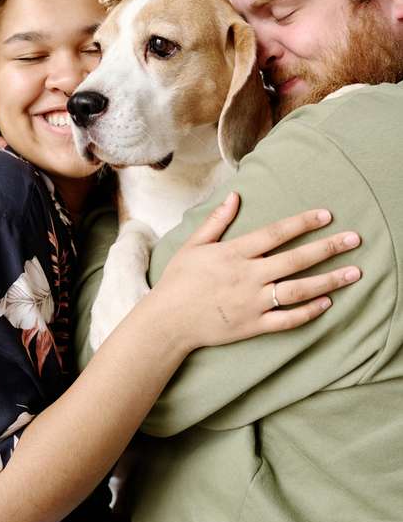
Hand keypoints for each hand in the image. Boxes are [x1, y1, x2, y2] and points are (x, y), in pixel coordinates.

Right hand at [154, 193, 360, 352]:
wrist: (168, 321)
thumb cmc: (179, 281)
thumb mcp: (194, 244)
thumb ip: (217, 221)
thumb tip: (235, 196)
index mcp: (234, 253)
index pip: (275, 233)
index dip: (302, 223)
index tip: (326, 215)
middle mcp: (248, 276)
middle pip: (295, 259)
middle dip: (327, 248)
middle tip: (354, 240)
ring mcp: (253, 302)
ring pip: (298, 290)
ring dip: (329, 281)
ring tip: (354, 273)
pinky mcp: (254, 326)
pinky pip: (287, 319)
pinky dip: (308, 312)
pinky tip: (327, 303)